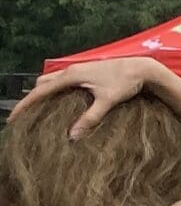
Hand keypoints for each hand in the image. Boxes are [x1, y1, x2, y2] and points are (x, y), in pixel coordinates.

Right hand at [12, 57, 169, 137]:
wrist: (143, 68)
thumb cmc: (126, 83)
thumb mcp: (107, 101)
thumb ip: (90, 118)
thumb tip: (72, 137)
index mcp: (71, 76)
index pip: (40, 91)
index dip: (25, 105)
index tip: (13, 119)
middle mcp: (71, 70)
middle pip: (42, 84)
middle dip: (31, 99)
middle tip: (24, 117)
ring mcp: (79, 69)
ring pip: (52, 80)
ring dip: (43, 93)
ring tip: (39, 111)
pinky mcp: (87, 72)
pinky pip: (62, 81)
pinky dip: (55, 90)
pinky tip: (60, 103)